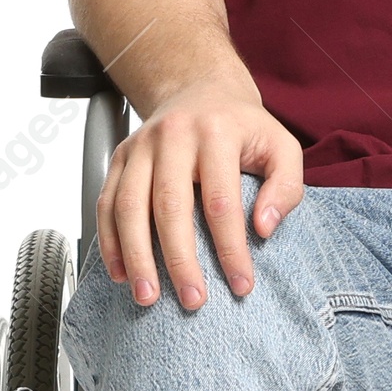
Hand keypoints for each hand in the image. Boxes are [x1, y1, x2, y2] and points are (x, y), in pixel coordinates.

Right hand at [96, 80, 304, 306]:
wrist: (200, 90)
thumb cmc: (243, 128)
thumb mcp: (282, 147)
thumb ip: (285, 187)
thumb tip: (264, 228)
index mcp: (216, 133)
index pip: (222, 202)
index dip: (231, 249)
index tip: (241, 285)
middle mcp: (173, 136)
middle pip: (170, 207)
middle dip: (179, 260)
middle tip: (192, 300)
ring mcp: (140, 146)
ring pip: (129, 206)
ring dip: (136, 256)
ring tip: (148, 296)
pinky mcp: (119, 157)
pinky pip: (106, 202)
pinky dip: (110, 241)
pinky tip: (121, 272)